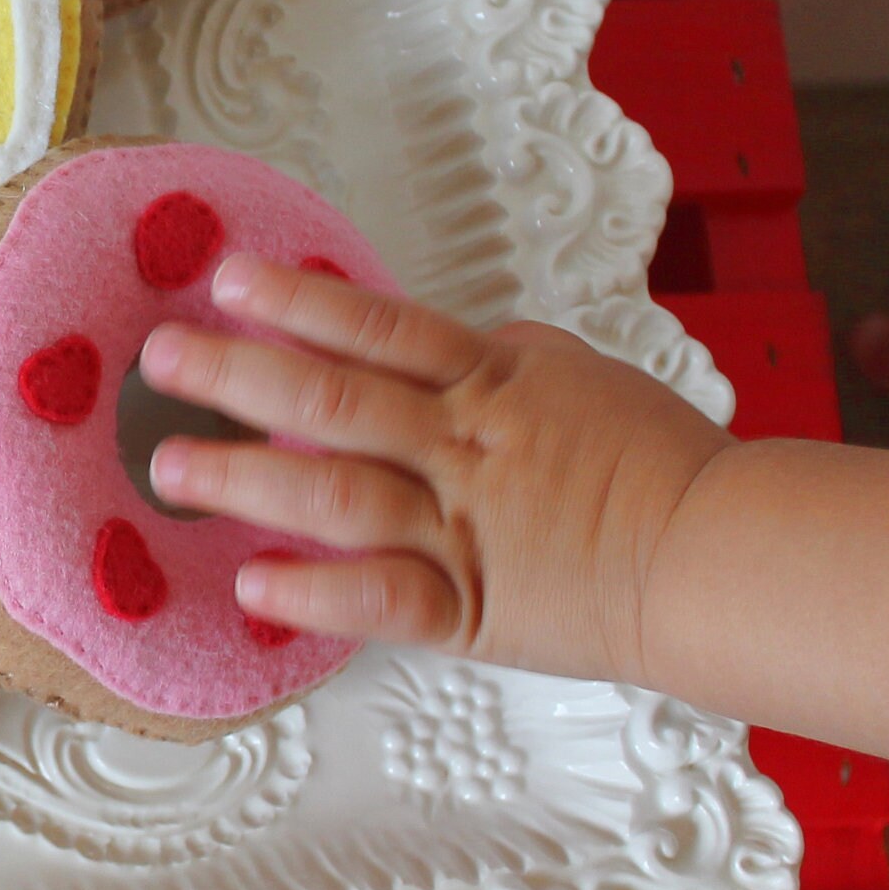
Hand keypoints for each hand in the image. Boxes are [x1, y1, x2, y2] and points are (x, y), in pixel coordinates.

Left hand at [137, 254, 737, 684]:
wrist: (723, 553)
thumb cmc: (662, 464)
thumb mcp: (585, 378)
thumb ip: (507, 359)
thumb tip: (457, 341)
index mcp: (492, 384)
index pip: (381, 329)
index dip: (300, 302)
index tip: (228, 281)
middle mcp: (465, 449)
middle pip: (338, 401)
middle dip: (241, 376)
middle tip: (164, 361)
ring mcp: (464, 529)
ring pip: (341, 495)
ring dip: (251, 479)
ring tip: (173, 470)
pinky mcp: (473, 608)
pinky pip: (383, 600)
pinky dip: (316, 594)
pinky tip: (252, 581)